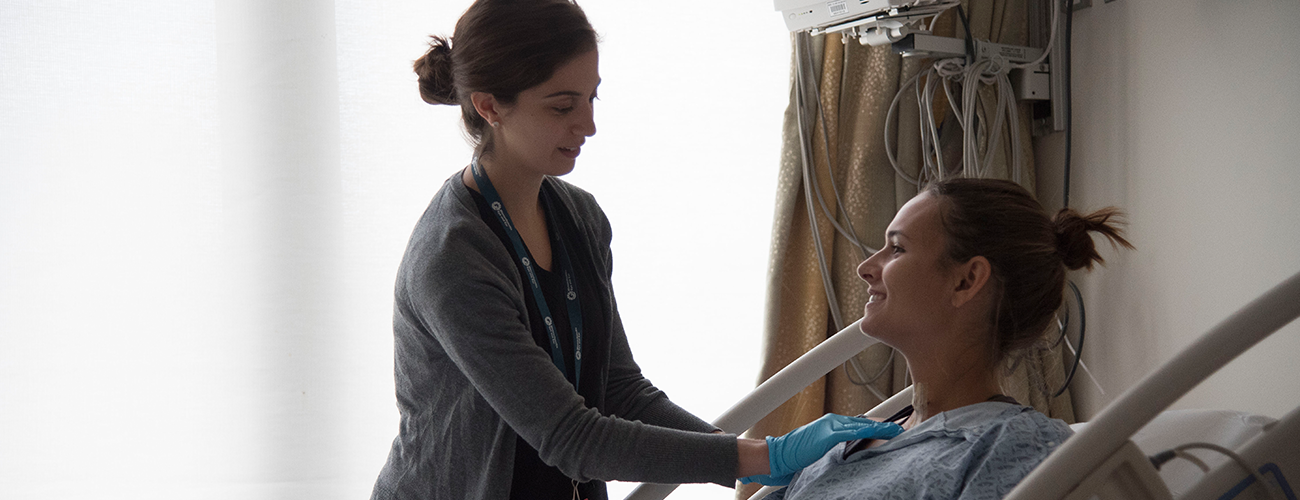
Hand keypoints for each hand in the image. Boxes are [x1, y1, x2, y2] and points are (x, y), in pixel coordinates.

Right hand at [757, 413, 902, 482]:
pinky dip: (869, 432)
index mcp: (830, 424)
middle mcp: (832, 421)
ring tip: (898, 431)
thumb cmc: (795, 454)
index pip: (858, 423)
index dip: (876, 426)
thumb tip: (848, 450)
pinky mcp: (828, 434)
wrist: (778, 455)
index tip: (890, 429)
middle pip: (864, 422)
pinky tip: (881, 433)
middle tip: (901, 428)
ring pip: (862, 425)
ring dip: (881, 428)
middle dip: (883, 425)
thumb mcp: (818, 448)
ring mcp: (830, 425)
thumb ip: (834, 445)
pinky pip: (853, 432)